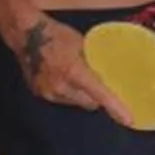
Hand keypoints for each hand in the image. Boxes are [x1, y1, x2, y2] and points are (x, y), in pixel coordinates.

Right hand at [18, 18, 132, 125]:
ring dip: (81, 95)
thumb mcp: (83, 45)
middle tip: (98, 83)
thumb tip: (112, 73)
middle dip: (97, 97)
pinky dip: (66, 92)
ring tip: (77, 78)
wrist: (26, 34)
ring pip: (76, 103)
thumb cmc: (58, 35)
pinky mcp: (39, 94)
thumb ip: (96, 62)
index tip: (128, 120)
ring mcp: (49, 93)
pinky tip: (63, 78)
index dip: (116, 108)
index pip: (100, 95)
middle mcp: (62, 87)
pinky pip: (61, 99)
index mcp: (75, 72)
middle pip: (90, 103)